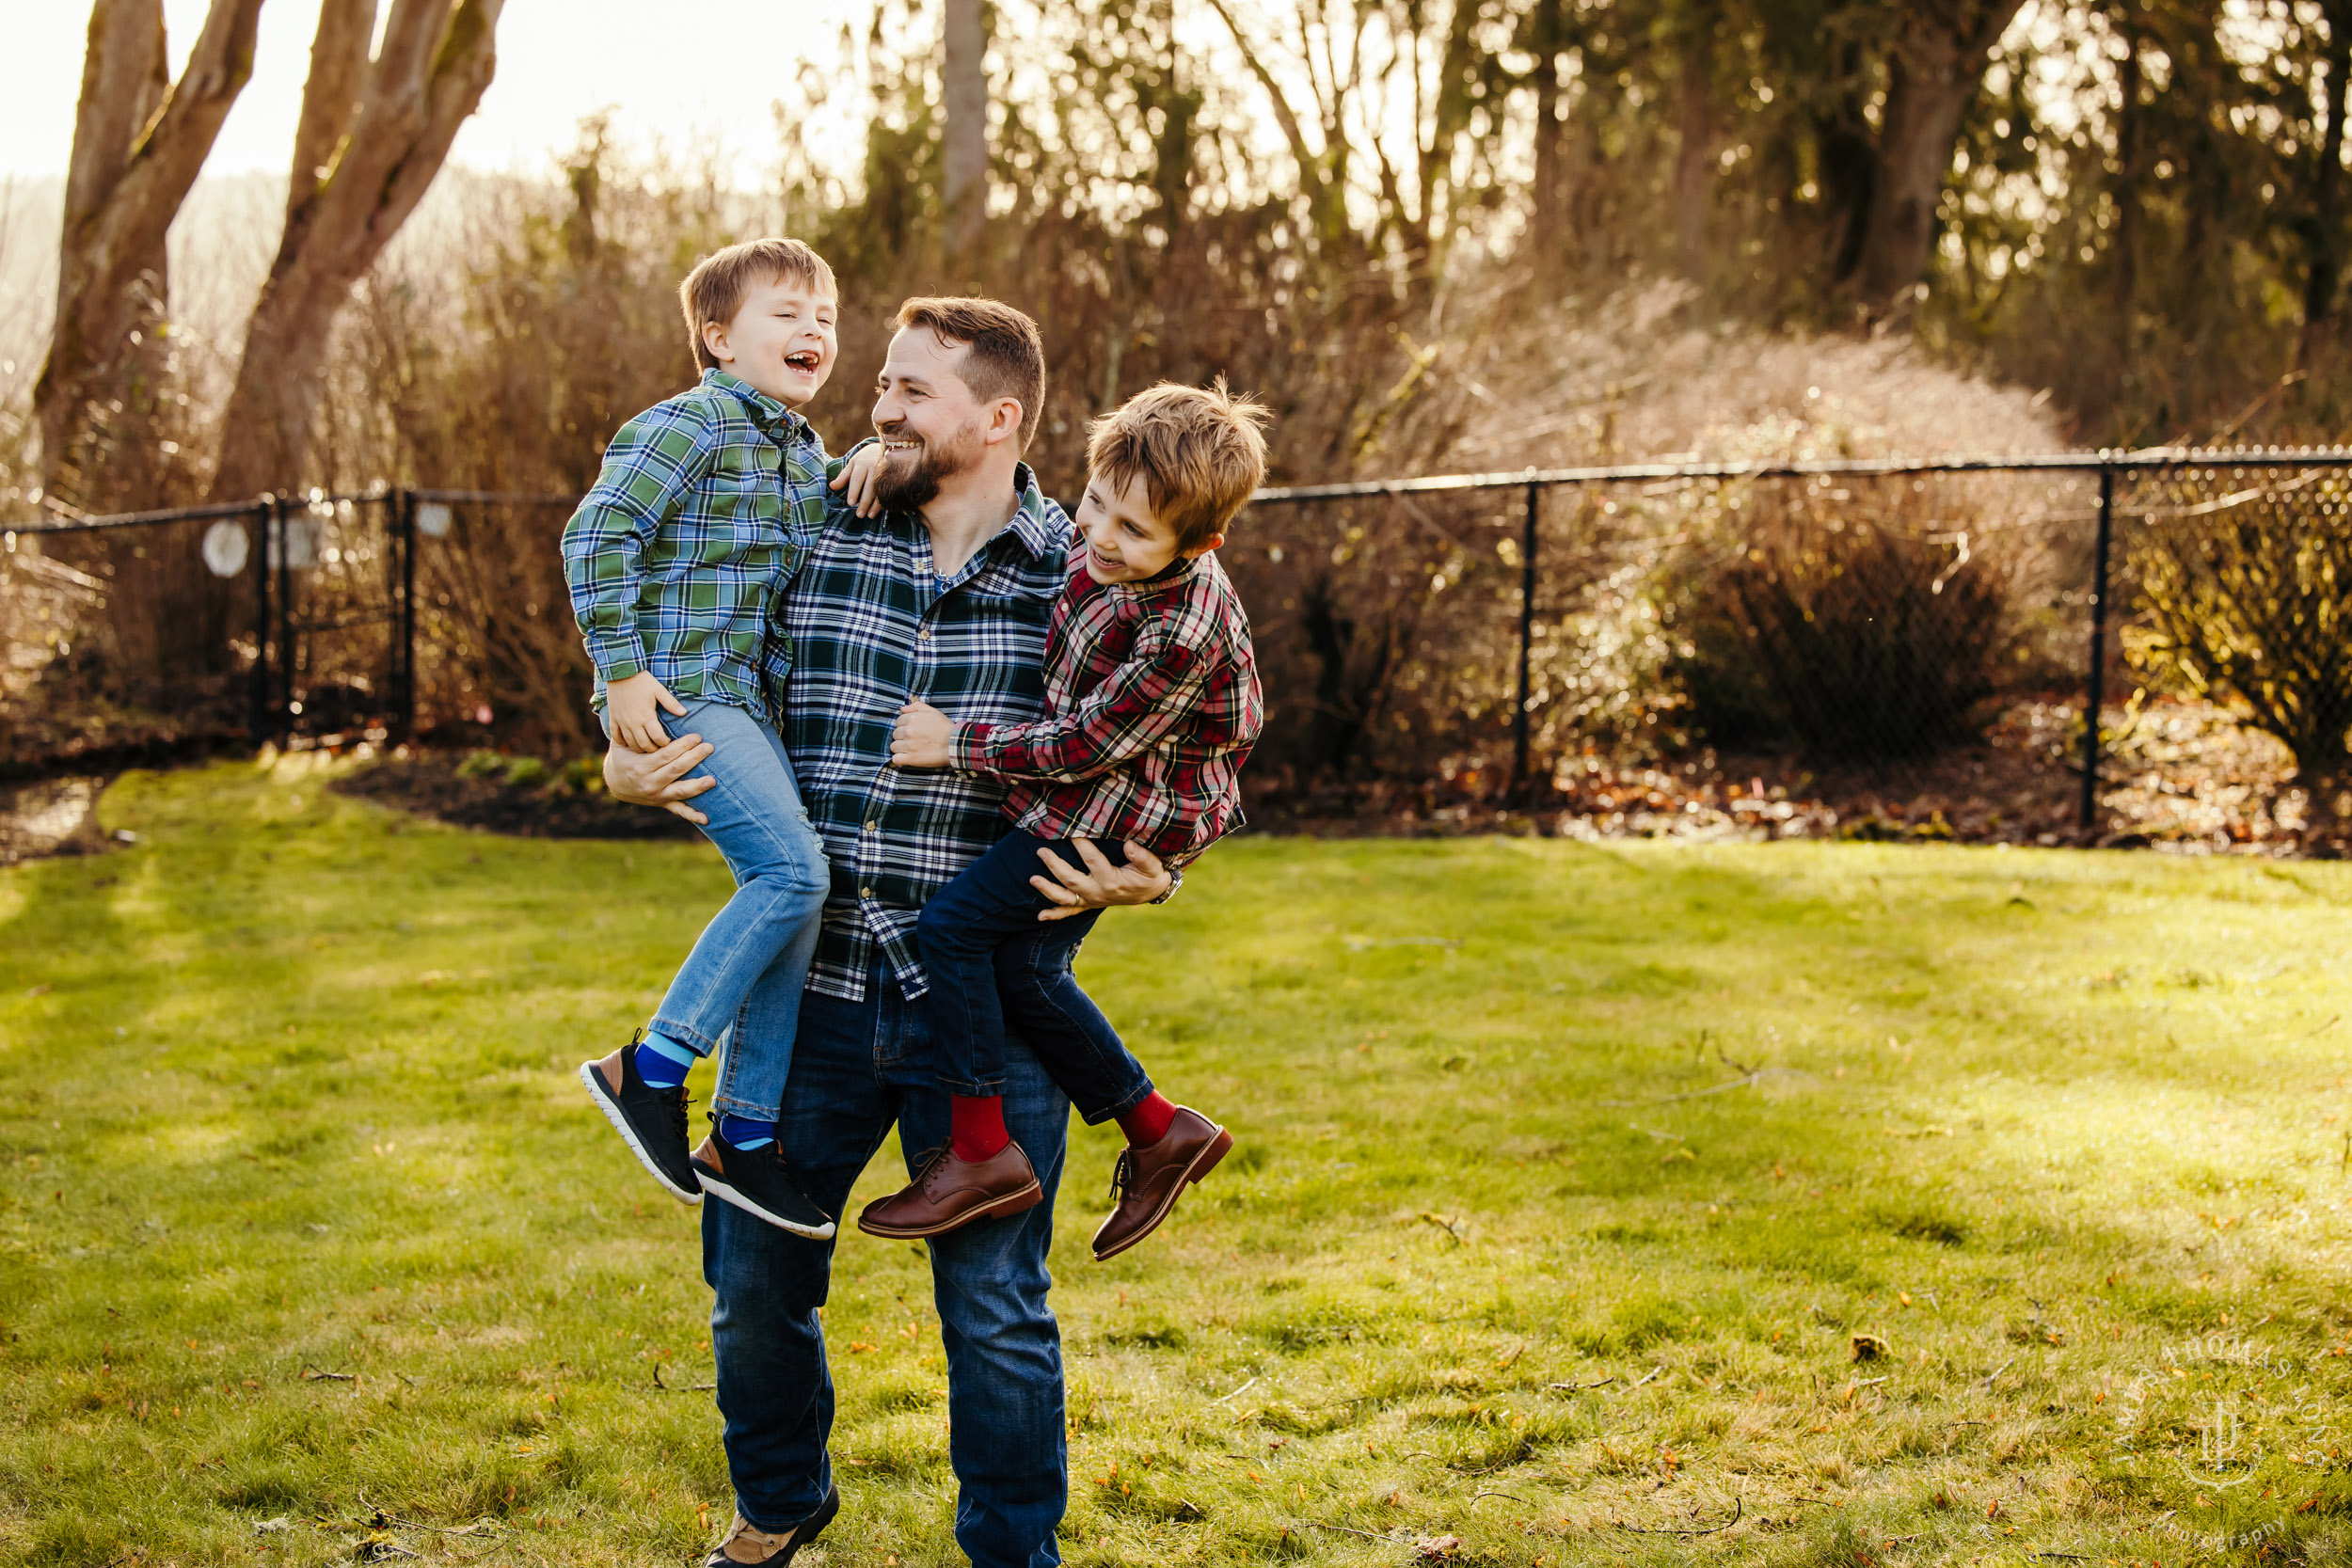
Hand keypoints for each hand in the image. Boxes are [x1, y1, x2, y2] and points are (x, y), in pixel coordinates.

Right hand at [604, 729, 717, 823]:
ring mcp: (657, 795)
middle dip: (694, 758)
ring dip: (697, 786)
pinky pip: (679, 810)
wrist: (616, 783)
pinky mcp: (663, 804)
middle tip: (709, 747)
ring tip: (713, 780)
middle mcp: (649, 783)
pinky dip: (693, 815)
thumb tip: (648, 711)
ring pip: (680, 790)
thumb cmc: (624, 757)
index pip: (665, 755)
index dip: (682, 746)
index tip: (697, 736)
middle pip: (675, 770)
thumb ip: (636, 731)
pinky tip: (707, 819)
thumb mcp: (623, 743)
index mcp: (641, 766)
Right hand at [606, 670, 684, 753]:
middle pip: (644, 745)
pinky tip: (628, 743)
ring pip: (630, 743)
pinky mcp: (613, 719)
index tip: (669, 742)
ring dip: (639, 748)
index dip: (665, 744)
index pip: (657, 738)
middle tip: (658, 747)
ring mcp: (622, 722)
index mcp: (647, 717)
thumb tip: (684, 713)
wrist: (620, 672)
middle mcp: (634, 723)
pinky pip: (615, 736)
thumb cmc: (642, 681)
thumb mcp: (659, 690)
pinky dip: (622, 742)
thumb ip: (671, 703)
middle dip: (653, 750)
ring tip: (646, 747)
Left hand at [828, 442, 887, 517]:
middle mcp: (875, 467)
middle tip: (859, 514)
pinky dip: (884, 502)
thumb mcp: (853, 464)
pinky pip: (890, 491)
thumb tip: (831, 486)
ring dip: (875, 504)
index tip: (851, 503)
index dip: (854, 490)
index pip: (857, 478)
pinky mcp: (894, 477)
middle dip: (864, 501)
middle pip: (870, 486)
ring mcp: (886, 472)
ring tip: (869, 515)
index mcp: (862, 463)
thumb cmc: (865, 459)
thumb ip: (843, 477)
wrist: (886, 448)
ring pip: (881, 490)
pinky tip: (880, 511)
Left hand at [890, 700, 953, 767]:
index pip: (898, 722)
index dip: (905, 726)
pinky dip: (899, 759)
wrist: (955, 744)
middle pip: (895, 734)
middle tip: (914, 740)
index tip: (913, 731)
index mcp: (912, 718)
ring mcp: (908, 746)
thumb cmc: (945, 728)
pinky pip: (896, 759)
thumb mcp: (933, 711)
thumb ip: (917, 706)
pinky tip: (906, 758)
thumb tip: (902, 709)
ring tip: (911, 749)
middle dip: (902, 737)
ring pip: (894, 746)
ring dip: (900, 748)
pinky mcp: (911, 759)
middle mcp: (908, 731)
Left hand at [1030, 839, 1171, 920]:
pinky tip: (1040, 916)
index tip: (1071, 829)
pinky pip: (1069, 912)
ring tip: (1032, 879)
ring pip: (1065, 898)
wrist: (1150, 892)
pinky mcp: (1088, 904)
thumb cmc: (1149, 875)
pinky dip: (1054, 914)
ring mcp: (1091, 900)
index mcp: (1112, 882)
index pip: (1092, 860)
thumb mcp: (1152, 866)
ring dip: (1047, 889)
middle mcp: (1098, 893)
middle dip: (1054, 865)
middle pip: (1071, 880)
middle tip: (1041, 851)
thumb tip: (1129, 846)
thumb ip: (1142, 857)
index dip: (1081, 844)